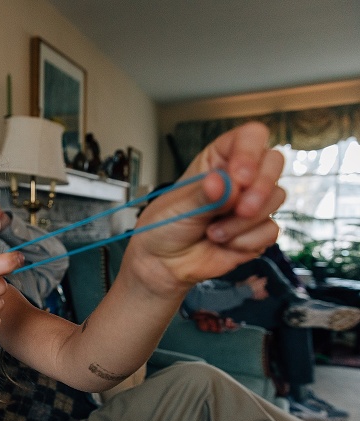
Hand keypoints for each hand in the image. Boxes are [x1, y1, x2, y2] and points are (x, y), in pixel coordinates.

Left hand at [127, 122, 285, 294]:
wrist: (165, 264)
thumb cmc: (165, 226)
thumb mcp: (179, 207)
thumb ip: (204, 195)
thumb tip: (223, 182)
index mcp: (218, 160)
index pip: (249, 137)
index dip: (249, 153)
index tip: (239, 177)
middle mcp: (239, 178)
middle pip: (273, 162)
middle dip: (260, 188)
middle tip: (239, 209)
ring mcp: (251, 203)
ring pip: (275, 198)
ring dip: (244, 221)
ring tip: (213, 233)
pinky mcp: (258, 230)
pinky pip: (270, 230)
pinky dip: (246, 241)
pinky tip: (225, 244)